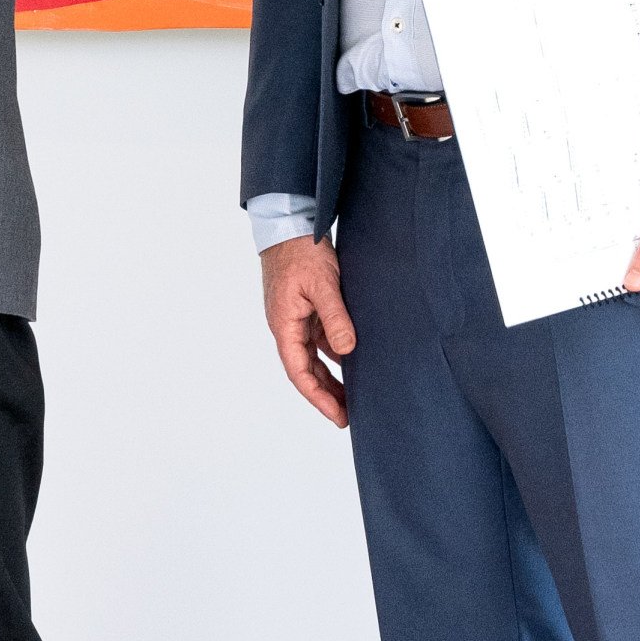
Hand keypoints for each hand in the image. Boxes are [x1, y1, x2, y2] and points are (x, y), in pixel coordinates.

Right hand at [262, 236, 355, 428]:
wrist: (290, 225)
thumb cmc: (301, 252)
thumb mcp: (322, 284)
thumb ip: (335, 317)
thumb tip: (346, 351)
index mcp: (285, 326)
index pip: (299, 373)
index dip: (319, 397)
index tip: (338, 416)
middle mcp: (289, 327)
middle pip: (307, 370)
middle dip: (327, 394)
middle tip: (350, 415)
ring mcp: (298, 319)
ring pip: (315, 357)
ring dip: (332, 376)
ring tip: (354, 395)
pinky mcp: (308, 309)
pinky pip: (321, 338)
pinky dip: (335, 353)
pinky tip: (353, 361)